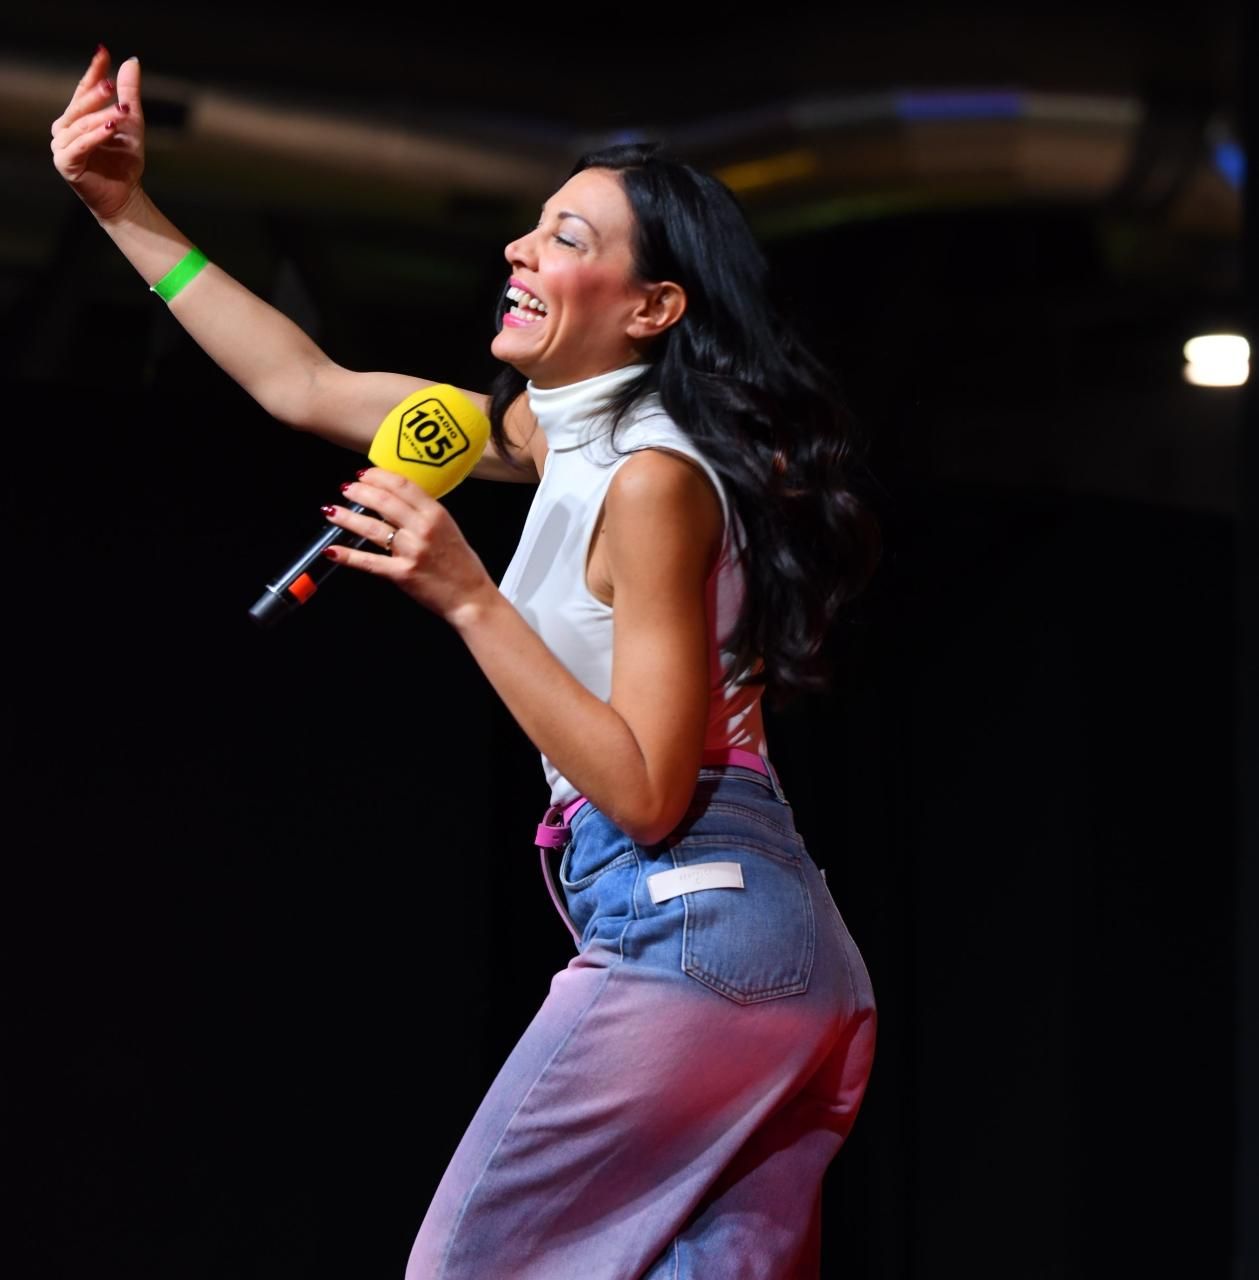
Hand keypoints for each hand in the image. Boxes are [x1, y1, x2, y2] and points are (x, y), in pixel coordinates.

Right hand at [50, 46, 144, 221]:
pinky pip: (80, 145)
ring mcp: (62, 146)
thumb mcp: (131, 123)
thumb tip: (131, 62)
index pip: (83, 90)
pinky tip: (110, 128)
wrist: (126, 196)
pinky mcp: (66, 163)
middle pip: (78, 106)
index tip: (103, 52)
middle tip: (112, 84)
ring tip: (122, 112)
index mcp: (76, 118)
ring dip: (101, 116)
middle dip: (95, 94)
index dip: (93, 71)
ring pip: (80, 125)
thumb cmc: (125, 162)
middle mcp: (64, 129)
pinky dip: (95, 135)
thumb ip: (129, 95)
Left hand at [322, 468, 496, 624]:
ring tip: (332, 510)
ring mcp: (411, 551)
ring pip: (371, 528)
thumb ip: (424, 514)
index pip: (402, 485)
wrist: (471, 598)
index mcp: (436, 514)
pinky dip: (347, 556)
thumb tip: (395, 501)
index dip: (378, 476)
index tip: (364, 474)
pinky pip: (368, 562)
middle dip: (359, 492)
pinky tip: (332, 550)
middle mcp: (423, 529)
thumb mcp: (449, 529)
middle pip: (383, 502)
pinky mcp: (401, 574)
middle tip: (346, 488)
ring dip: (347, 517)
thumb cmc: (462, 566)